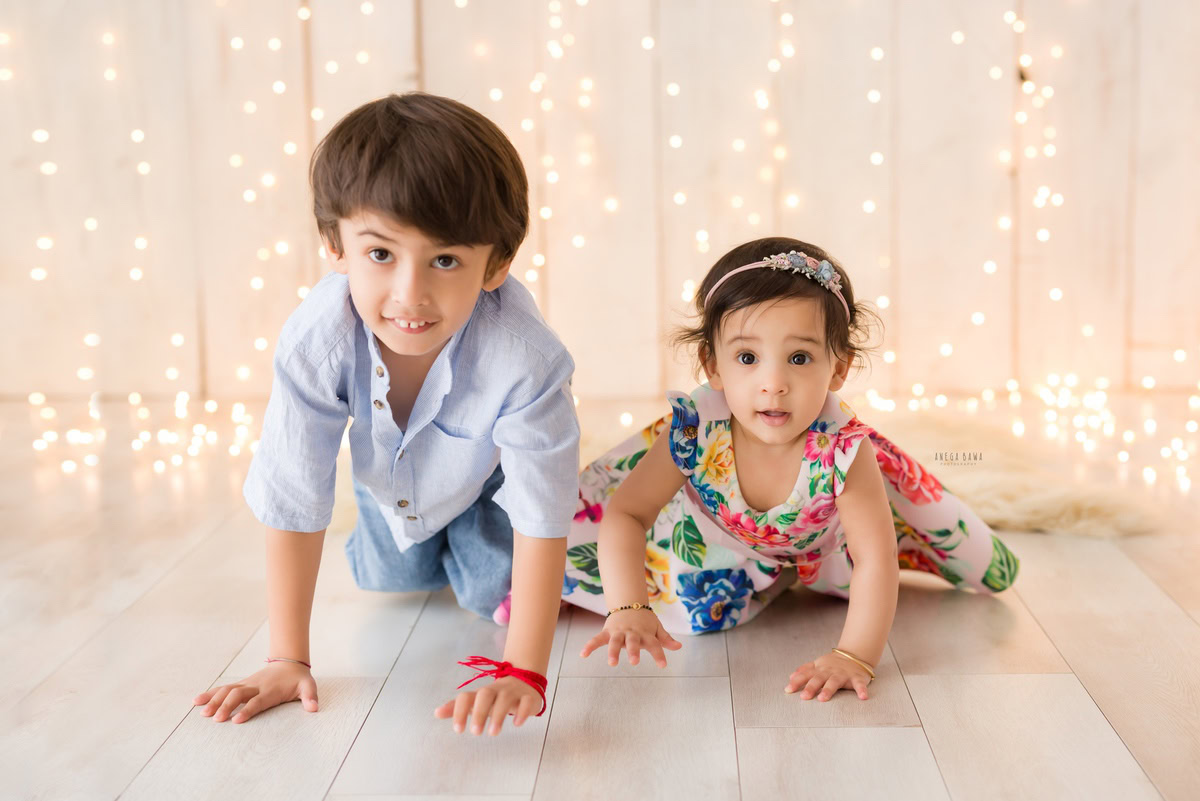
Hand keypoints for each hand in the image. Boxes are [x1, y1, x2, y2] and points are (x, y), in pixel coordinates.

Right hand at [192, 660, 317, 722]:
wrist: (289, 662)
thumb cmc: (298, 679)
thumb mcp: (308, 686)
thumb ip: (310, 697)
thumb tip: (314, 708)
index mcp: (271, 690)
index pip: (257, 701)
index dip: (248, 710)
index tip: (236, 721)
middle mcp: (256, 686)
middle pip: (238, 695)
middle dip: (226, 706)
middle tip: (215, 719)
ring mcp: (247, 684)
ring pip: (228, 690)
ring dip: (214, 700)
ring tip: (201, 712)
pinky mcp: (241, 684)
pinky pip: (224, 688)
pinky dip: (211, 694)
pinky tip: (197, 701)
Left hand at [433, 675, 542, 735]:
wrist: (524, 681)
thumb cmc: (495, 697)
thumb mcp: (476, 701)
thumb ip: (458, 708)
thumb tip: (436, 713)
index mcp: (481, 693)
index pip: (466, 696)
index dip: (459, 711)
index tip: (458, 730)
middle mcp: (496, 690)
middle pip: (486, 694)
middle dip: (480, 712)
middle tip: (475, 733)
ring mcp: (513, 692)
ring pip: (505, 698)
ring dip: (498, 715)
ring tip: (493, 733)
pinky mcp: (529, 697)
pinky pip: (526, 701)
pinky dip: (522, 711)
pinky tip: (517, 723)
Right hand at [579, 608, 681, 667]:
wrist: (628, 603)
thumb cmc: (644, 621)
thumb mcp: (656, 628)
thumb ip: (666, 639)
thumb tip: (679, 647)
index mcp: (645, 633)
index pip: (654, 644)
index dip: (659, 654)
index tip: (663, 666)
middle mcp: (632, 633)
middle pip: (633, 642)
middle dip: (633, 651)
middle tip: (635, 662)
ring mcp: (618, 632)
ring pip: (615, 641)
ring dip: (613, 651)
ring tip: (612, 663)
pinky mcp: (607, 632)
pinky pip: (597, 639)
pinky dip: (589, 646)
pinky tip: (583, 654)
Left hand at [785, 651, 873, 700]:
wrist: (854, 655)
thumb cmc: (833, 664)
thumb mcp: (817, 665)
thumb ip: (805, 670)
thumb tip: (790, 677)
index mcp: (819, 670)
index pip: (806, 675)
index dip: (797, 682)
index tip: (788, 690)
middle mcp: (829, 672)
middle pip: (818, 679)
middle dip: (811, 687)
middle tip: (804, 697)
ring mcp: (843, 674)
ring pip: (834, 682)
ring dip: (828, 690)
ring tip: (823, 698)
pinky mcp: (857, 678)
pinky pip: (859, 684)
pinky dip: (861, 690)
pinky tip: (863, 697)